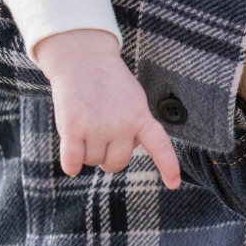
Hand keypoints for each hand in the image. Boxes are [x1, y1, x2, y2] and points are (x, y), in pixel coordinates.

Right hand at [35, 28, 181, 187]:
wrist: (84, 60)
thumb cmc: (110, 83)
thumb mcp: (133, 100)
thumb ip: (136, 125)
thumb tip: (129, 150)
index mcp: (141, 117)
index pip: (160, 146)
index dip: (168, 167)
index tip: (173, 185)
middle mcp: (122, 125)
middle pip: (116, 163)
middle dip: (108, 156)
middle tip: (102, 134)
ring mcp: (98, 128)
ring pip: (92, 161)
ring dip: (87, 151)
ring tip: (87, 124)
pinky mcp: (74, 129)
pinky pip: (73, 161)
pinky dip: (71, 164)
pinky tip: (71, 161)